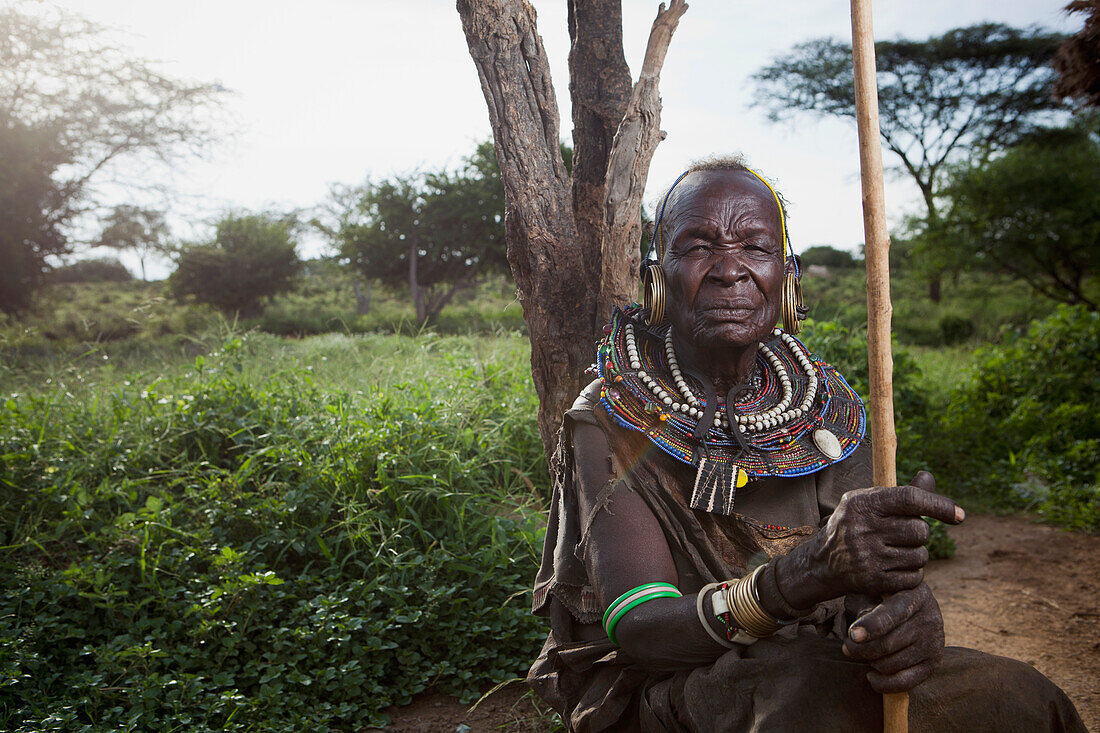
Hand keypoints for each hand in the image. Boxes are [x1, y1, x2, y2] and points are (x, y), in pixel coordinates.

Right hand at [808, 471, 961, 597]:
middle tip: (903, 534)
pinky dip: (911, 574)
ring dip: (916, 554)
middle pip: (920, 531)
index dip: (939, 505)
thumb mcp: (868, 502)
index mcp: (863, 504)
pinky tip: (895, 567)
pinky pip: (914, 577)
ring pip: (920, 556)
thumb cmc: (853, 525)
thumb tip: (928, 477)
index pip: (910, 499)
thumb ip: (901, 493)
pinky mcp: (874, 581)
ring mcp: (869, 557)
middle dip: (920, 534)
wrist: (822, 562)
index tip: (959, 515)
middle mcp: (864, 529)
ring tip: (897, 551)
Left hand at [842, 583, 944, 692]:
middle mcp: (929, 619)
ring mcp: (934, 643)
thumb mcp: (872, 591)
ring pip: (891, 664)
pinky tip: (871, 676)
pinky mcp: (934, 663)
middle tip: (847, 648)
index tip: (853, 635)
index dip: (872, 626)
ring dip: (871, 662)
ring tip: (863, 654)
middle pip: (888, 644)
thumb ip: (863, 603)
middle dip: (861, 650)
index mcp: (914, 595)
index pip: (892, 614)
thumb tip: (857, 633)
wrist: (912, 610)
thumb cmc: (881, 597)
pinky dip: (883, 683)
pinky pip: (904, 682)